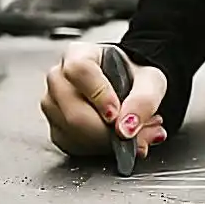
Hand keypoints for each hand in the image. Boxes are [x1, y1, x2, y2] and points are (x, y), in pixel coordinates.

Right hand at [39, 41, 170, 159]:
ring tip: (135, 134)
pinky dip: (101, 149)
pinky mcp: (57, 128)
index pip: (79, 70)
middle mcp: (59, 78)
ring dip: (108, 141)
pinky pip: (73, 146)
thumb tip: (126, 127)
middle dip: (108, 130)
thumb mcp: (150, 80)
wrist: (128, 86)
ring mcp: (54, 105)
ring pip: (72, 132)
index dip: (99, 94)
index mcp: (79, 54)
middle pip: (73, 110)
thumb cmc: (133, 76)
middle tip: (138, 132)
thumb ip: (144, 100)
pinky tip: (119, 141)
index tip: (116, 113)